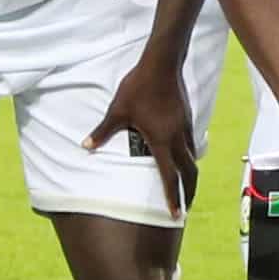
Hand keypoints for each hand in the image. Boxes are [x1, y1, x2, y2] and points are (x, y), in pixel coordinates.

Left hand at [86, 58, 201, 221]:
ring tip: (186, 188)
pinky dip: (190, 158)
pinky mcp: (187, 119)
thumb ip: (103, 132)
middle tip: (185, 209)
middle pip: (189, 172)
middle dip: (188, 192)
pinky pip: (192, 145)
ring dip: (191, 176)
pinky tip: (184, 158)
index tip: (176, 215)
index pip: (170, 176)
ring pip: (193, 158)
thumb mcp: (117, 111)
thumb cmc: (138, 88)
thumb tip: (85, 147)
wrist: (161, 64)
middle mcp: (177, 138)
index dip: (173, 197)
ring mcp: (185, 128)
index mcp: (161, 141)